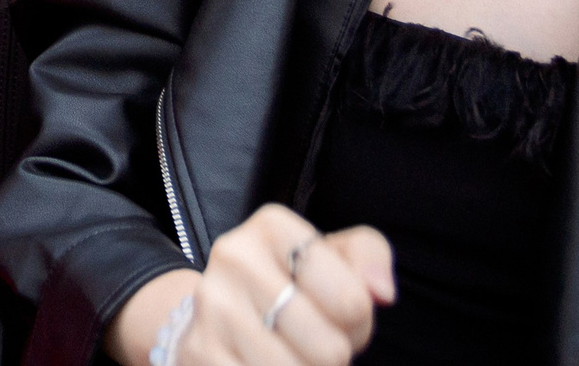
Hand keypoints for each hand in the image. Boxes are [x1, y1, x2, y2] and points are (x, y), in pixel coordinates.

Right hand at [115, 205, 395, 365]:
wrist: (218, 307)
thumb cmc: (293, 282)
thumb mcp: (335, 255)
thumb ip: (370, 257)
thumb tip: (381, 292)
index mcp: (272, 226)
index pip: (353, 302)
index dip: (358, 322)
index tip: (335, 313)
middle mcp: (235, 259)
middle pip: (328, 349)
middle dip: (333, 355)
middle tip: (314, 341)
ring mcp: (211, 308)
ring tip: (293, 354)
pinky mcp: (198, 352)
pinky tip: (266, 362)